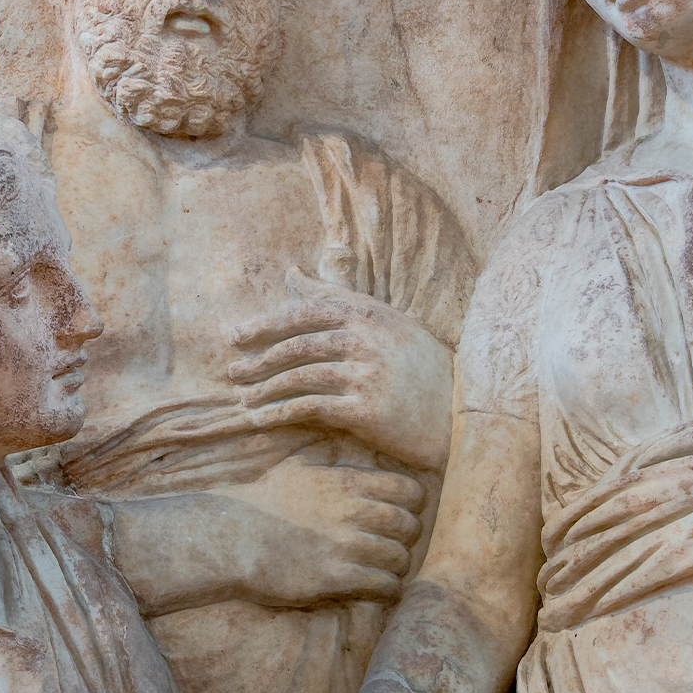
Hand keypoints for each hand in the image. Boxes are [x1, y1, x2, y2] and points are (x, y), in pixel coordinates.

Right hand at [212, 453, 424, 606]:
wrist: (233, 538)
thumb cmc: (264, 500)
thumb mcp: (296, 464)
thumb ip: (325, 453)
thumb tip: (336, 434)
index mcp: (348, 482)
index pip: (409, 490)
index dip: (412, 504)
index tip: (402, 513)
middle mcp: (353, 511)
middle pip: (410, 525)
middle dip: (407, 537)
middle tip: (395, 544)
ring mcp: (346, 545)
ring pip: (399, 558)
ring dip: (397, 566)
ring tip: (387, 569)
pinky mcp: (336, 577)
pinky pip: (383, 584)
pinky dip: (387, 589)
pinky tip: (378, 589)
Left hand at [229, 267, 452, 469]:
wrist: (460, 410)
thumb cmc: (418, 364)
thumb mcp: (382, 320)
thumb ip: (333, 296)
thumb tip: (290, 271)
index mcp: (368, 313)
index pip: (305, 312)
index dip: (265, 324)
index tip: (235, 336)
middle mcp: (366, 339)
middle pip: (297, 345)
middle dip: (258, 359)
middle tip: (232, 373)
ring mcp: (367, 374)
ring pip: (299, 376)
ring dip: (264, 389)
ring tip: (244, 400)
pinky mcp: (367, 410)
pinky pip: (311, 408)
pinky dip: (280, 414)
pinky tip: (262, 421)